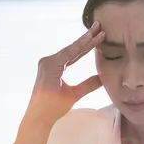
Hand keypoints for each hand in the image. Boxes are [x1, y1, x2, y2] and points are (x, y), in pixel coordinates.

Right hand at [14, 22, 105, 143]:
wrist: (41, 116)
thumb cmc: (53, 107)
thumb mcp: (75, 94)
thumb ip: (88, 85)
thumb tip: (102, 78)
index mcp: (55, 66)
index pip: (75, 53)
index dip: (88, 45)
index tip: (100, 36)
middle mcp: (50, 61)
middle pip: (74, 48)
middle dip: (88, 38)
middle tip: (100, 26)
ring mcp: (48, 62)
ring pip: (72, 49)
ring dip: (86, 40)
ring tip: (98, 31)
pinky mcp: (49, 65)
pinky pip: (67, 54)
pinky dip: (78, 47)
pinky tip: (89, 39)